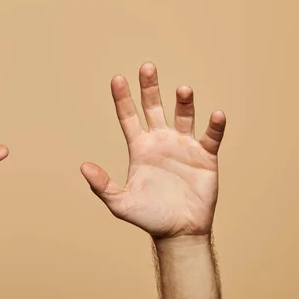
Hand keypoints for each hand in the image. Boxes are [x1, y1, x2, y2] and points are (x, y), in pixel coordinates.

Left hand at [81, 63, 225, 237]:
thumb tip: (83, 166)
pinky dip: (214, 126)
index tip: (117, 78)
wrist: (179, 232)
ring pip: (183, 116)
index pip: (128, 116)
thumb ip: (102, 185)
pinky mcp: (205, 156)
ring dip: (184, 102)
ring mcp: (183, 146)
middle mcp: (160, 141)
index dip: (122, 98)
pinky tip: (215, 114)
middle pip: (153, 107)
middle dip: (150, 88)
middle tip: (147, 67)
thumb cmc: (148, 217)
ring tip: (183, 90)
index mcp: (139, 147)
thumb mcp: (120, 203)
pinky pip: (210, 136)